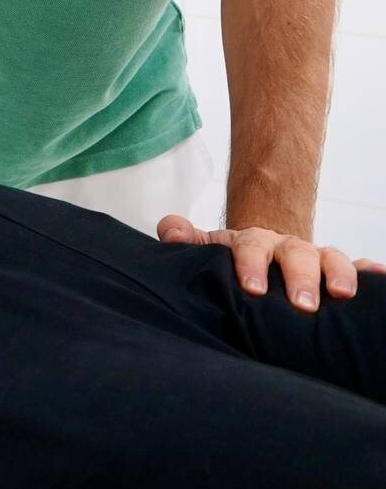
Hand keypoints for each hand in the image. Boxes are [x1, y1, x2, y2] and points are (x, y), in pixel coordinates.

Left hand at [157, 213, 385, 310]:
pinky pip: (357, 268)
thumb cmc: (233, 260)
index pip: (250, 248)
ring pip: (330, 258)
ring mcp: (314, 259)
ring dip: (338, 273)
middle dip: (299, 277)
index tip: (252, 289)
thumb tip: (170, 230)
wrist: (262, 256)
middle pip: (295, 254)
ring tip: (343, 293)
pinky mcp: (337, 272)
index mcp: (252, 243)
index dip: (251, 264)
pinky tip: (378, 276)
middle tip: (301, 304)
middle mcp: (286, 247)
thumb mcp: (209, 250)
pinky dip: (370, 273)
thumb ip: (188, 241)